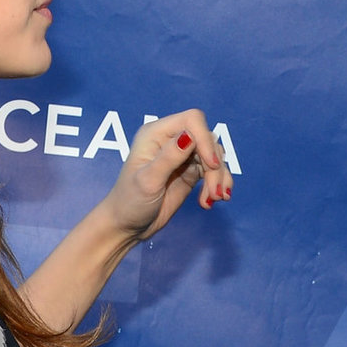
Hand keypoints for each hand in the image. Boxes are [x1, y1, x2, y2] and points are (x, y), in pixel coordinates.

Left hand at [98, 110, 230, 241]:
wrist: (127, 226)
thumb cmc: (129, 201)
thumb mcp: (148, 180)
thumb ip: (168, 157)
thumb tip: (189, 137)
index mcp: (156, 134)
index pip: (192, 120)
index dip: (205, 139)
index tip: (211, 165)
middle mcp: (170, 140)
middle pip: (207, 139)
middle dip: (215, 166)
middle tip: (213, 193)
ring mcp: (182, 155)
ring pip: (214, 156)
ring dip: (219, 177)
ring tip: (213, 199)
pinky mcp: (190, 171)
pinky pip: (214, 171)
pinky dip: (219, 184)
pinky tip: (211, 200)